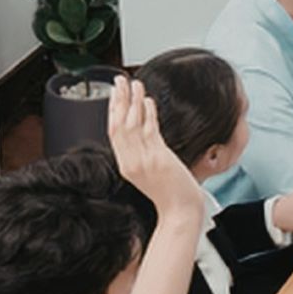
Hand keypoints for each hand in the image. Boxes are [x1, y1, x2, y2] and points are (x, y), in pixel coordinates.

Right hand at [108, 77, 203, 220]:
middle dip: (118, 100)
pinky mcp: (158, 159)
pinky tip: (149, 101)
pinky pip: (149, 131)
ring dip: (132, 101)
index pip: (113, 132)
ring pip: (131, 125)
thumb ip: (144, 152)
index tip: (114, 93)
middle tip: (118, 80)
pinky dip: (148, 114)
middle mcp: (131, 162)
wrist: (180, 212)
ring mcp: (143, 160)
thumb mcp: (150, 172)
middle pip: (118, 124)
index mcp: (126, 165)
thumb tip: (146, 128)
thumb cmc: (171, 194)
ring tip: (134, 83)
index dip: (112, 110)